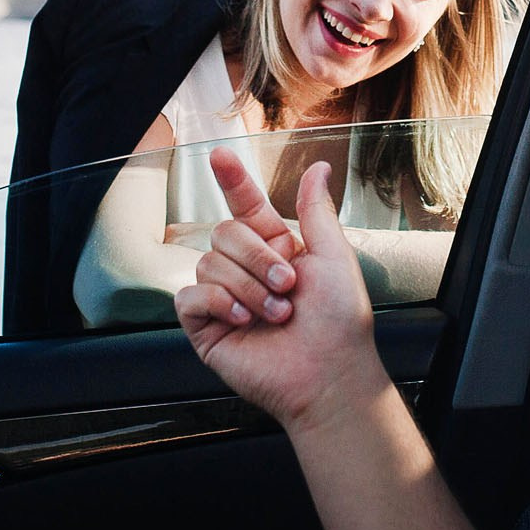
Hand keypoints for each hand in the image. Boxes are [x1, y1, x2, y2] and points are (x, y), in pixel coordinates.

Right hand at [175, 149, 388, 432]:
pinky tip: (242, 319)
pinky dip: (217, 302)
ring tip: (277, 313)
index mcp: (275, 249)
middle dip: (257, 257)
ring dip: (247, 287)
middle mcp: (246, 270)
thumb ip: (316, 210)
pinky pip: (189, 296)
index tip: (219, 155)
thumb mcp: (334, 257)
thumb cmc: (340, 322)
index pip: (244, 206)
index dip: (232, 181)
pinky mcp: (205, 327)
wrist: (330, 374)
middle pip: (223, 232)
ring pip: (208, 262)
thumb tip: (318, 167)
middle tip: (288, 285)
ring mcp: (223, 298)